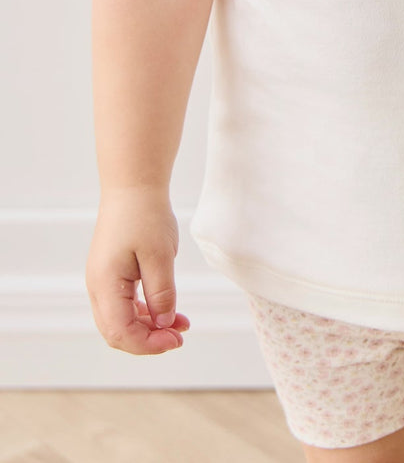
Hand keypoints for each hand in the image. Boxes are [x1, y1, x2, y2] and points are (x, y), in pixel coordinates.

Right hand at [85, 188, 190, 354]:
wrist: (133, 185)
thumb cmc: (145, 215)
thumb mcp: (160, 255)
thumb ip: (161, 293)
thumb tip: (164, 324)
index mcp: (105, 285)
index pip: (120, 333)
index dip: (148, 344)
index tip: (176, 339)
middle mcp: (97, 287)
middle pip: (117, 332)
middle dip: (148, 340)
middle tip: (179, 335)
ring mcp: (103, 280)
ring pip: (121, 320)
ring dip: (149, 327)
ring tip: (180, 324)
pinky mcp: (111, 273)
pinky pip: (124, 304)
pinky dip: (145, 311)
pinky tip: (167, 310)